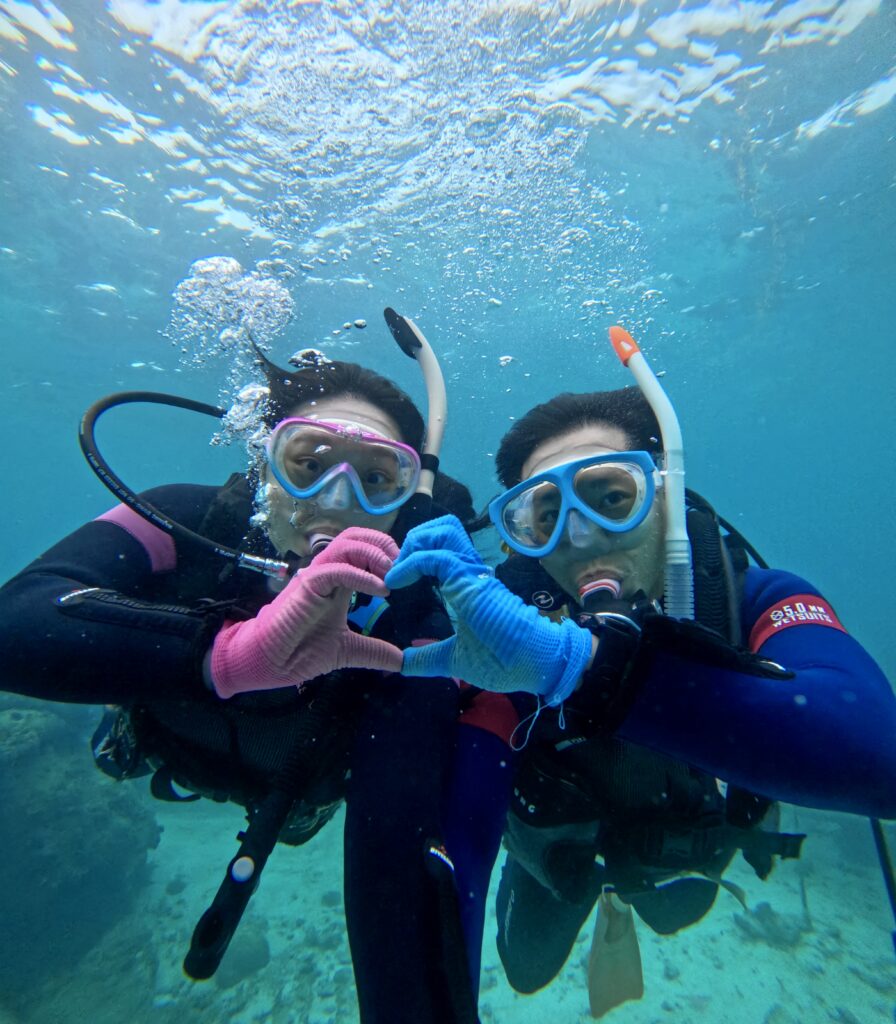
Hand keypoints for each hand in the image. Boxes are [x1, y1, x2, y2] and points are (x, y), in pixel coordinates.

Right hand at [210, 528, 402, 697]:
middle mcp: (328, 572)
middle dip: (383, 545)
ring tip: (393, 574)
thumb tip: (401, 661)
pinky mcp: (307, 585)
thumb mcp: (348, 651)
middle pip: (357, 537)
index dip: (386, 553)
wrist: (270, 663)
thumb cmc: (302, 651)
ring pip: (347, 544)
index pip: (363, 549)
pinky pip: (336, 569)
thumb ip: (374, 652)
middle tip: (405, 566)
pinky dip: (361, 575)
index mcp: (339, 581)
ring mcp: (317, 575)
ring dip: (375, 554)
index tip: (407, 572)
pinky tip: (381, 589)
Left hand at [384, 516, 592, 703]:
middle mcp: (471, 572)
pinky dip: (410, 564)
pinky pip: (436, 557)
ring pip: (443, 531)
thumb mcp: (454, 659)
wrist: (535, 665)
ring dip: (415, 544)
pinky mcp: (470, 581)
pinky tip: (395, 581)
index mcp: (469, 584)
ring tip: (398, 571)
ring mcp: (472, 574)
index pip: (443, 548)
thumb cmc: (503, 661)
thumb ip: (428, 657)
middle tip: (396, 570)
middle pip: (444, 528)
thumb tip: (403, 662)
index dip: (416, 554)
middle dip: (414, 540)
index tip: (395, 580)